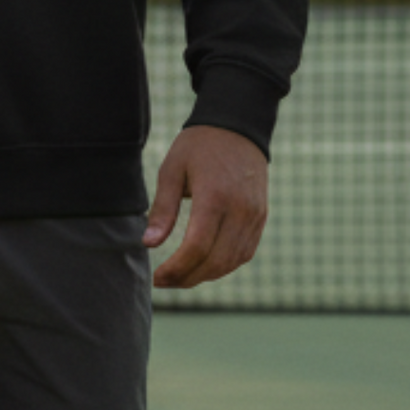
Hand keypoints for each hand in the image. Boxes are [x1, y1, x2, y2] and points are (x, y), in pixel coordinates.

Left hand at [143, 125, 269, 289]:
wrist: (238, 127)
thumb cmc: (199, 146)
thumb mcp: (172, 170)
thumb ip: (162, 209)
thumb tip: (148, 244)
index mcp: (215, 196)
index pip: (197, 247)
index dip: (176, 269)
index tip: (157, 277)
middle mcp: (240, 209)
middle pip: (215, 261)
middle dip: (187, 278)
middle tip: (164, 281)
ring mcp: (254, 215)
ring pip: (231, 261)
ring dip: (205, 276)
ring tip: (180, 277)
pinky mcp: (261, 217)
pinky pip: (244, 253)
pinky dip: (224, 266)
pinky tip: (204, 266)